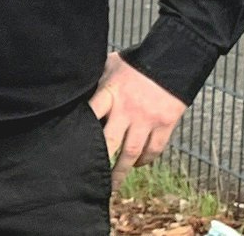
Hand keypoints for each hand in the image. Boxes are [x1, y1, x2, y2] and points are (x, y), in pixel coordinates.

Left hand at [89, 51, 187, 189]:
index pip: (91, 114)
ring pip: (133, 152)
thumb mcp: (110, 66)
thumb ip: (96, 81)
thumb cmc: (135, 63)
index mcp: (110, 93)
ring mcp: (147, 120)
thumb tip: (76, 89)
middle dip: (101, 161)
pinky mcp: (165, 125)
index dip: (81, 130)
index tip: (70, 145)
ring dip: (122, 170)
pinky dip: (146, 160)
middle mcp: (128, 110)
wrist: (172, 60)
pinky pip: (154, 149)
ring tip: (114, 183)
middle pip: (110, 142)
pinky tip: (138, 164)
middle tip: (90, 177)